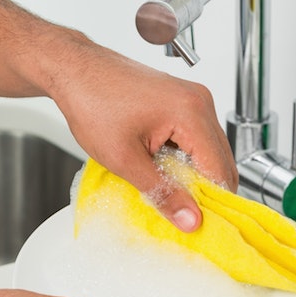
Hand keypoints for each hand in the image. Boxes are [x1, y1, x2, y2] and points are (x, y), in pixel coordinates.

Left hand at [46, 38, 237, 231]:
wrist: (74, 71)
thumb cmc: (92, 104)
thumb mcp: (124, 159)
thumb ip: (161, 192)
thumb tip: (189, 220)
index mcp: (191, 112)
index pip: (220, 169)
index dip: (213, 202)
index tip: (200, 225)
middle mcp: (199, 101)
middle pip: (221, 160)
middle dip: (206, 190)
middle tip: (184, 215)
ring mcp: (192, 98)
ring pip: (210, 150)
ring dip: (195, 175)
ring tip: (169, 191)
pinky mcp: (182, 101)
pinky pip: (197, 138)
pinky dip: (186, 158)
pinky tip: (164, 170)